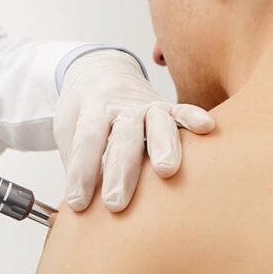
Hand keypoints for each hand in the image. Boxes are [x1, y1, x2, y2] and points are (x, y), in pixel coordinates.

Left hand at [54, 49, 214, 211]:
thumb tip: (79, 203)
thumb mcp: (66, 127)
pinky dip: (194, 117)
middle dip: (120, 172)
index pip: (86, 142)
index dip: (81, 173)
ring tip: (166, 171)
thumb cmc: (83, 108)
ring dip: (162, 146)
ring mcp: (146, 106)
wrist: (101, 70)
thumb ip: (75, 159)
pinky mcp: (167, 106)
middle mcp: (120, 107)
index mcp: (90, 111)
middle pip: (123, 138)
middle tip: (115, 202)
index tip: (77, 203)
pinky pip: (183, 110)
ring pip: (157, 124)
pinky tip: (206, 128)